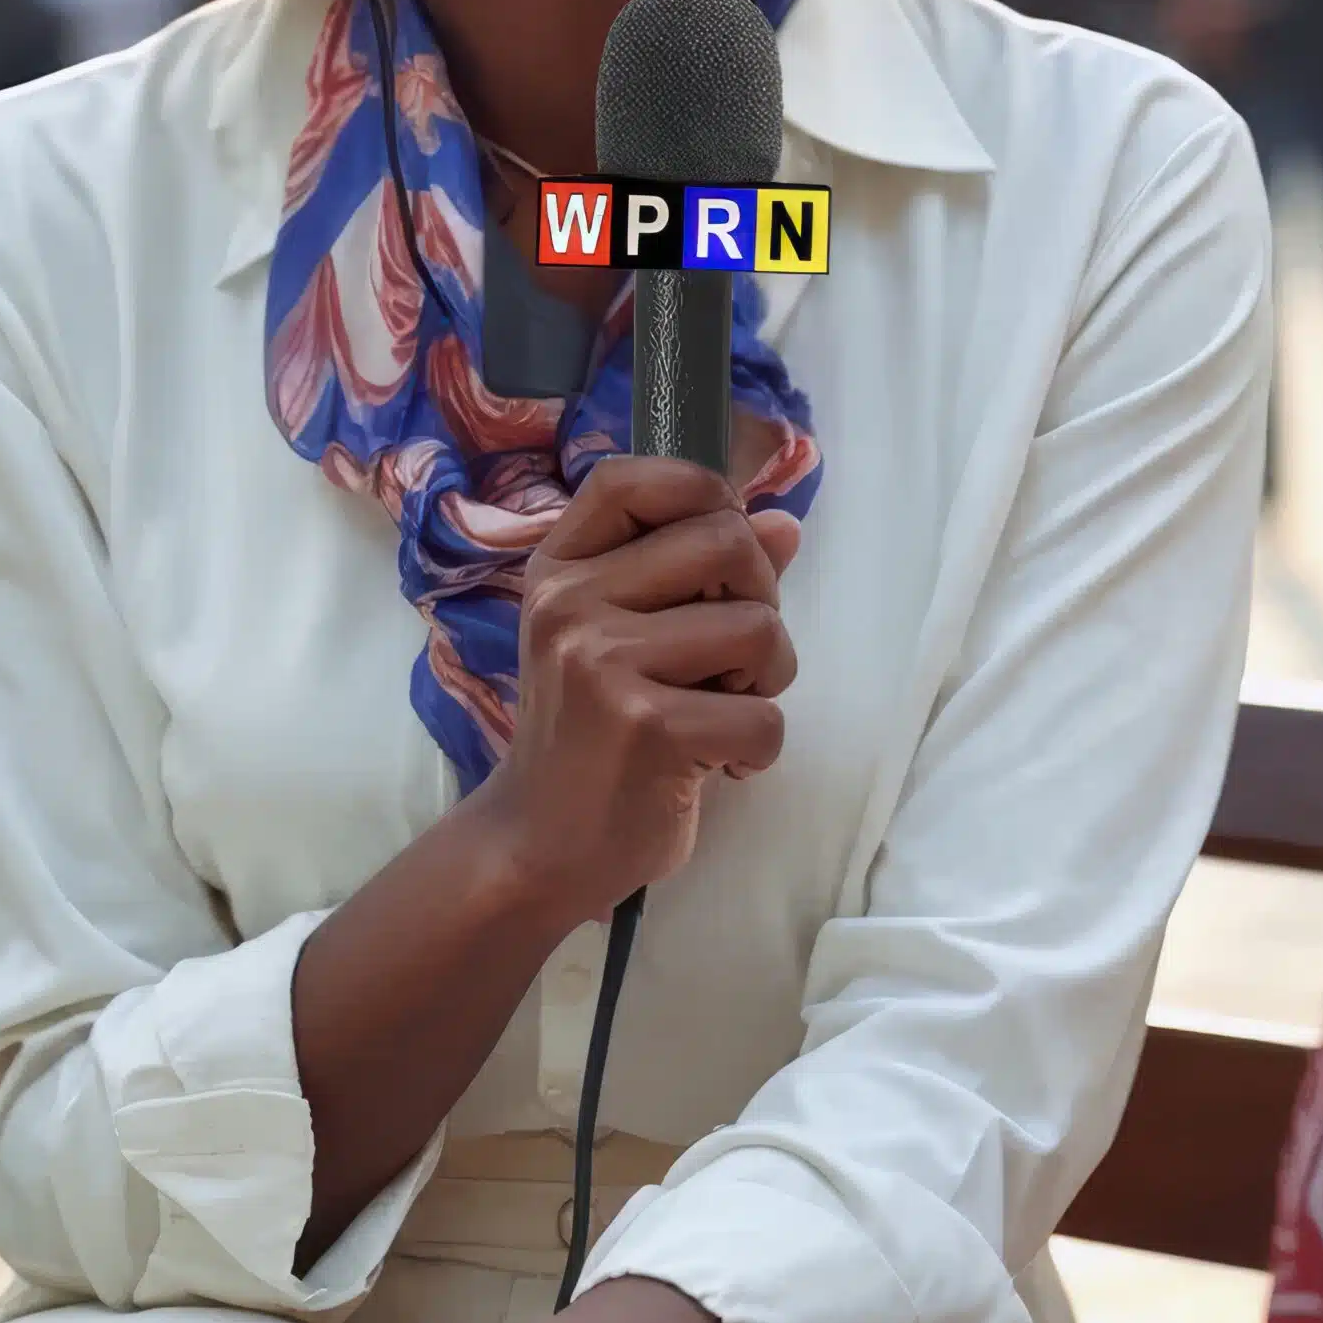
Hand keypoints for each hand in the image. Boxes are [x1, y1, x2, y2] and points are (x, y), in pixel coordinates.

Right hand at [487, 454, 799, 920]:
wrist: (539, 845)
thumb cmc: (593, 734)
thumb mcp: (624, 638)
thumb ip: (699, 578)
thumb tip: (783, 524)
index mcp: (561, 568)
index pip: (638, 478)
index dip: (707, 499)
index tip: (720, 565)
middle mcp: (571, 603)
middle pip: (726, 541)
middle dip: (761, 601)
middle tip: (734, 659)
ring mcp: (602, 663)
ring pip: (757, 628)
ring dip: (768, 680)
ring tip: (724, 713)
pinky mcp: (646, 728)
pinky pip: (764, 716)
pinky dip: (760, 749)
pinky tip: (720, 766)